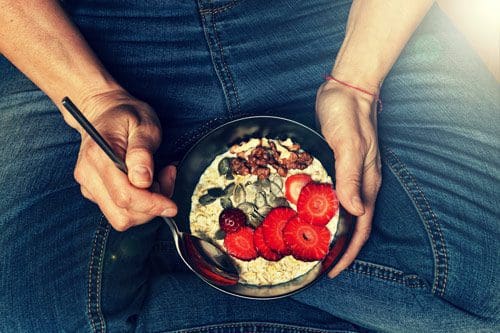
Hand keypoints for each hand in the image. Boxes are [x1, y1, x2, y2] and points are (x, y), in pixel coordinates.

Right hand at [70, 89, 176, 230]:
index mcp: (98, 156)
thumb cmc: (126, 116)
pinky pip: (120, 211)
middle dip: (151, 208)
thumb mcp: (143, 125)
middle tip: (166, 179)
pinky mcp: (95, 193)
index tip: (171, 206)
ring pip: (121, 218)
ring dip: (146, 207)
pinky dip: (139, 204)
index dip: (151, 205)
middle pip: (122, 214)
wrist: (104, 112)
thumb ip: (142, 152)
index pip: (124, 196)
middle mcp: (88, 175)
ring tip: (159, 179)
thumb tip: (143, 181)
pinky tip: (147, 182)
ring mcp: (89, 186)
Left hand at [316, 80, 381, 277]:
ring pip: (341, 212)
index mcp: (367, 183)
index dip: (349, 251)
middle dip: (338, 247)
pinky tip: (306, 212)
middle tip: (317, 263)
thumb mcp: (349, 144)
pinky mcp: (338, 166)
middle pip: (352, 225)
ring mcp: (350, 175)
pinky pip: (331, 195)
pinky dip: (321, 210)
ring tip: (310, 245)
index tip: (333, 270)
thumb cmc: (348, 114)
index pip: (361, 227)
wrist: (347, 89)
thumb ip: (351, 177)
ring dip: (330, 231)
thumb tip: (356, 211)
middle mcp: (360, 183)